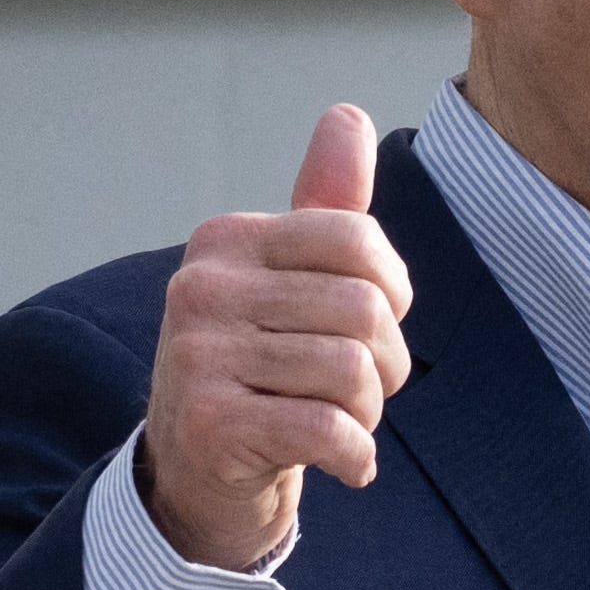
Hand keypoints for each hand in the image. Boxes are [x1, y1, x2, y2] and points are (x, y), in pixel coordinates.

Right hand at [140, 102, 417, 571]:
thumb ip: (324, 206)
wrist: (196, 474)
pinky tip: (345, 464)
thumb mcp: (289, 281)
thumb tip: (348, 115)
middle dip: (387, 362)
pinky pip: (328, 429)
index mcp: (227, 240)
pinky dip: (355, 456)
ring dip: (368, 414)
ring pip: (352, 372)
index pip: (356, 239)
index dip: (393, 289)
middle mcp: (203, 288)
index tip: (377, 326)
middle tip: (365, 391)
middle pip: (364, 310)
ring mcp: (199, 355)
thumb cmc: (260, 368)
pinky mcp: (210, 423)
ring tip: (344, 424)